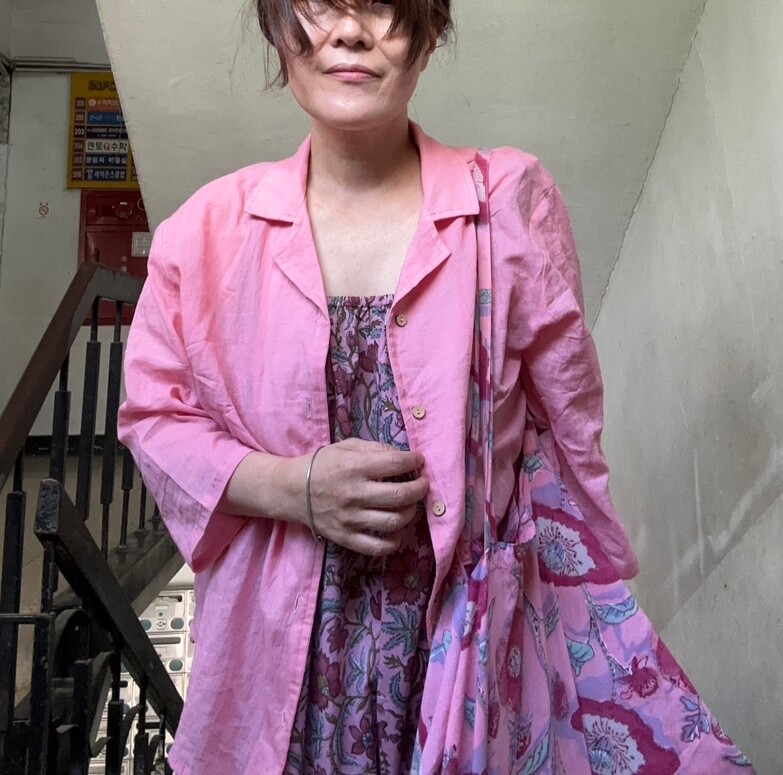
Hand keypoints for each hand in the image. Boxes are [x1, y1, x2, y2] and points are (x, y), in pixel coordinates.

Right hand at [305, 438, 428, 555]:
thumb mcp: (346, 447)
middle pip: (400, 495)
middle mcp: (354, 494)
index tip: (419, 461)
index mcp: (354, 467)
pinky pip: (378, 547)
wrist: (291, 491)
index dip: (414, 461)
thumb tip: (402, 456)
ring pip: (394, 521)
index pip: (395, 464)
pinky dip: (395, 540)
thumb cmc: (323, 465)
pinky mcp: (346, 537)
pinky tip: (398, 529)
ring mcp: (350, 519)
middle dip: (420, 488)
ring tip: (410, 504)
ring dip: (411, 512)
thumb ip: (375, 448)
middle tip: (423, 483)